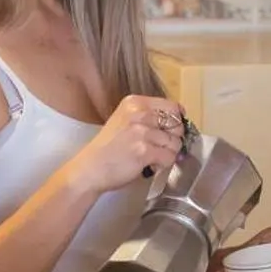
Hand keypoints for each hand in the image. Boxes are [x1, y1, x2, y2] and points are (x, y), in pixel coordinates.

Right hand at [68, 95, 188, 198]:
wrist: (90, 168)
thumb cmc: (108, 148)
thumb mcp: (125, 121)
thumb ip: (148, 118)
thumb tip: (180, 124)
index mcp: (135, 103)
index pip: (172, 107)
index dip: (177, 121)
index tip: (172, 132)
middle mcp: (139, 113)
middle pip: (177, 125)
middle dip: (173, 139)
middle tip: (161, 148)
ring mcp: (141, 132)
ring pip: (175, 143)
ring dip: (168, 154)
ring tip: (152, 158)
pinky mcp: (144, 151)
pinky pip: (169, 157)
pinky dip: (163, 164)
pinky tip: (151, 165)